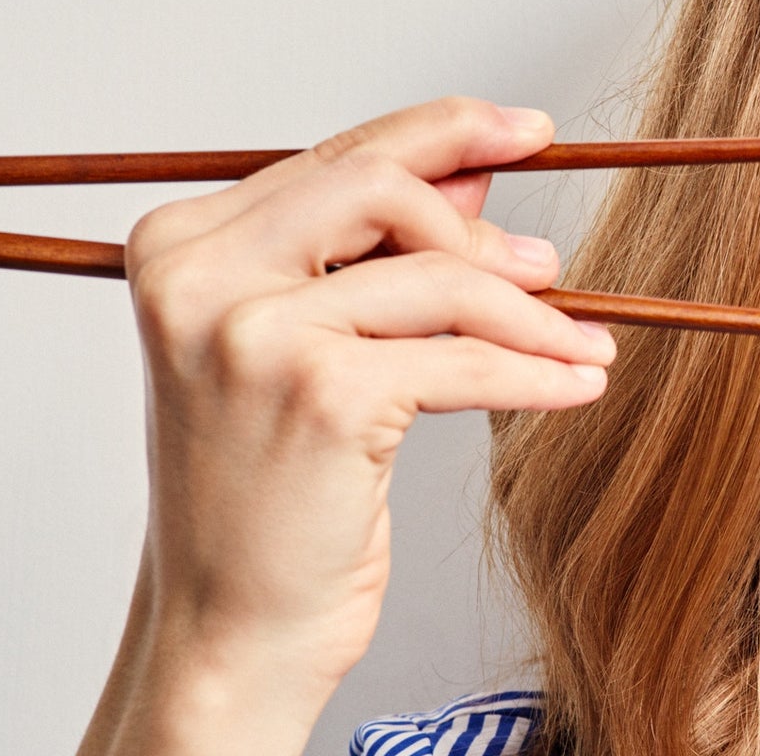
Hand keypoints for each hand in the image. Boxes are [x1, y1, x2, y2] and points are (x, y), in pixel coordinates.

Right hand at [84, 97, 613, 751]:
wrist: (229, 629)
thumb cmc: (266, 491)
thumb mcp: (309, 347)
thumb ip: (372, 252)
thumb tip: (475, 172)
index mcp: (179, 247)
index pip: (333, 157)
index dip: (444, 133)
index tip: (529, 130)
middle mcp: (198, 277)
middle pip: (380, 188)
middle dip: (482, 224)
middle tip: (550, 266)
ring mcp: (252, 334)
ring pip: (439, 278)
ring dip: (531, 313)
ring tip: (580, 339)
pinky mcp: (320, 394)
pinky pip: (464, 358)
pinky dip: (536, 370)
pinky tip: (578, 382)